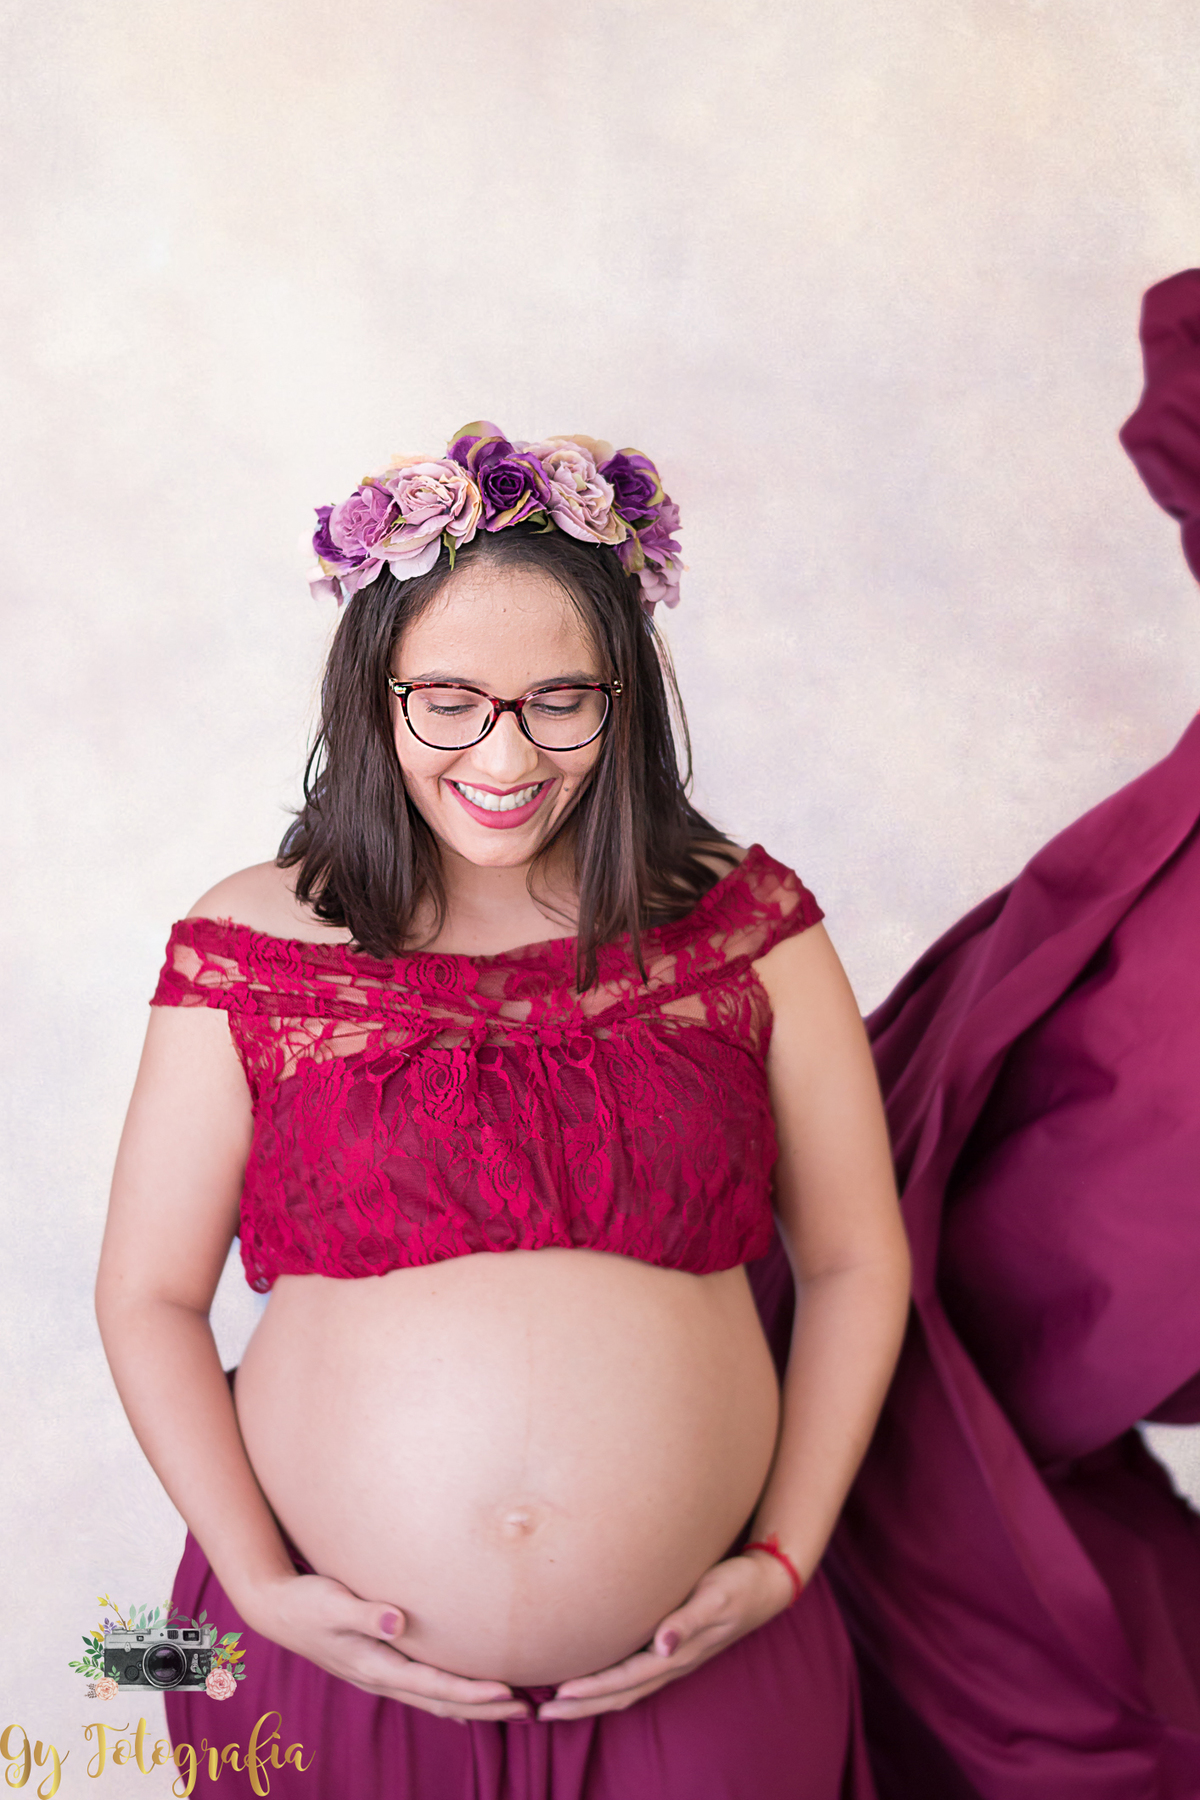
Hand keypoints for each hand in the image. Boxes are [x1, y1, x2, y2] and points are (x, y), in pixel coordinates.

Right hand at [242, 1571, 529, 1721]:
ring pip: (433, 1699)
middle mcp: (381, 1677)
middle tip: (527, 1710)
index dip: (470, 1692)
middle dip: (484, 1707)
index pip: (432, 1685)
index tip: (506, 1693)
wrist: (275, 1609)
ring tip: (511, 1707)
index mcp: (374, 1665)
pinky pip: (421, 1688)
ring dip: (471, 1706)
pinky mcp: (379, 1665)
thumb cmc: (306, 1601)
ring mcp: (380, 1674)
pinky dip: (448, 1698)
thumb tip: (396, 1621)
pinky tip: (466, 1701)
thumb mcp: (332, 1602)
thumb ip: (364, 1613)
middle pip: (440, 1701)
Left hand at [535, 1551, 795, 1720]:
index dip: (593, 1689)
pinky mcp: (674, 1646)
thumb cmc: (739, 1584)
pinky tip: (594, 1678)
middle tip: (544, 1713)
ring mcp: (673, 1657)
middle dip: (583, 1704)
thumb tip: (663, 1645)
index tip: (559, 1694)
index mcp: (677, 1653)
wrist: (767, 1583)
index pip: (626, 1678)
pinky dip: (610, 1683)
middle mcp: (672, 1661)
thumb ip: (689, 1620)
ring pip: (627, 1687)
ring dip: (593, 1698)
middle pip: (621, 1692)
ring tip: (559, 1703)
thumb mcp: (715, 1596)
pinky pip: (636, 1674)